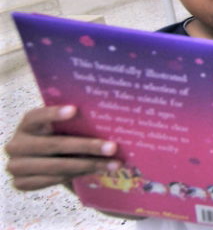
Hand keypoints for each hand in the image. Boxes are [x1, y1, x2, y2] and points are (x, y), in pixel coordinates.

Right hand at [5, 106, 121, 190]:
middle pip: (54, 145)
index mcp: (26, 124)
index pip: (36, 116)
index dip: (53, 113)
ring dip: (89, 165)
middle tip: (112, 147)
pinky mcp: (21, 183)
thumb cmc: (58, 137)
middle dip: (86, 146)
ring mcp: (16, 166)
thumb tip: (106, 120)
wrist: (43, 162)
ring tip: (113, 164)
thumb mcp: (61, 128)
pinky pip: (55, 180)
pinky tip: (98, 171)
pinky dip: (78, 175)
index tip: (75, 110)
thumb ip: (74, 123)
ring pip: (57, 166)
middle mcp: (16, 144)